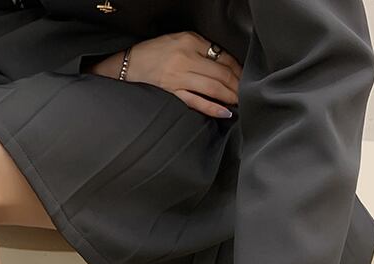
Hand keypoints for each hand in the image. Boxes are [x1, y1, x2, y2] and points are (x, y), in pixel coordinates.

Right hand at [89, 32, 240, 118]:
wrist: (126, 65)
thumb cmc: (153, 53)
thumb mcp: (178, 40)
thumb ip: (200, 49)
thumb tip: (223, 65)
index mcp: (189, 41)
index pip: (221, 56)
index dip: (236, 68)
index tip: (244, 77)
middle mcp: (185, 58)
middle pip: (220, 73)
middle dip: (237, 84)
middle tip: (247, 92)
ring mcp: (178, 78)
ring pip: (212, 88)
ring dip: (229, 96)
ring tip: (240, 102)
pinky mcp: (171, 94)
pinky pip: (196, 102)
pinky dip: (212, 108)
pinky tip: (225, 112)